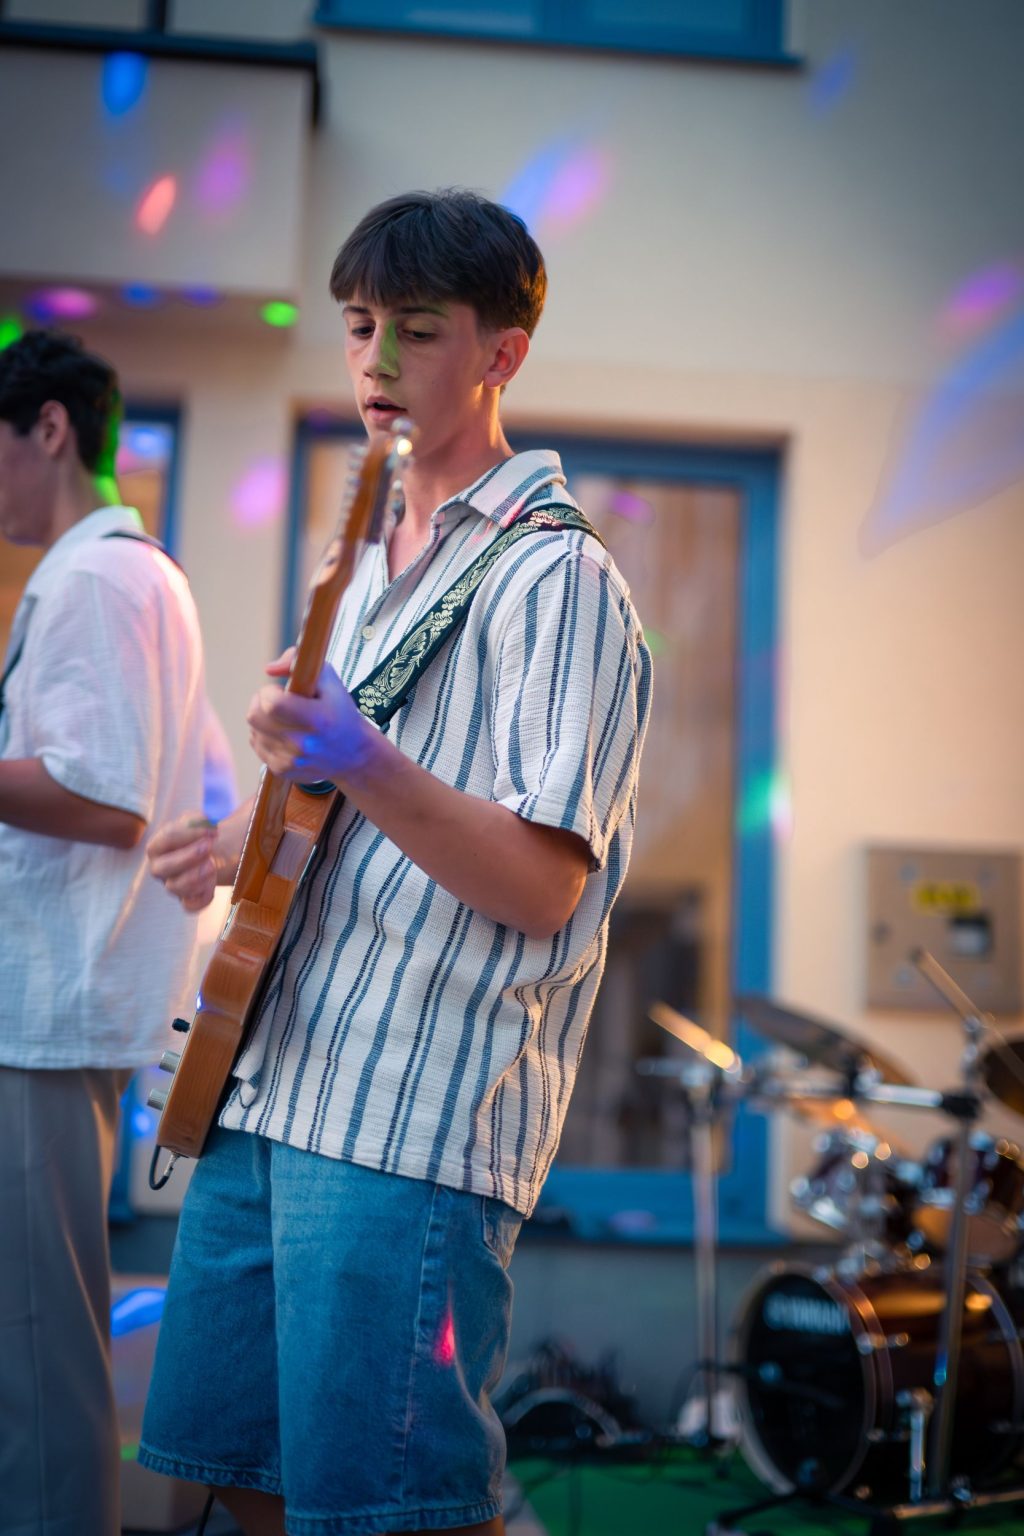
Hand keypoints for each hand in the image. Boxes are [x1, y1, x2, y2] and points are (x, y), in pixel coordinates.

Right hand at [147, 812, 219, 911]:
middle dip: (188, 857)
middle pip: (163, 868)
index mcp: (158, 846)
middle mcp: (160, 868)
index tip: (212, 829)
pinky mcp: (187, 900)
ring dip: (197, 876)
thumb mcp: (201, 822)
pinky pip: (190, 906)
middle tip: (209, 846)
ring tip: (213, 865)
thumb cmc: (202, 836)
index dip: (189, 834)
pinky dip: (203, 896)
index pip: (166, 839)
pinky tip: (212, 883)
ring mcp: (172, 885)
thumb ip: (205, 819)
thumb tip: (210, 818)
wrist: (216, 853)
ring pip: (175, 888)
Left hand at [247, 654, 376, 785]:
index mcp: (317, 719)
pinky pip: (257, 746)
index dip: (269, 692)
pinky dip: (264, 737)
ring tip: (284, 719)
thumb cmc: (340, 712)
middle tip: (277, 702)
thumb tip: (268, 669)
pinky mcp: (282, 771)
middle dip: (261, 703)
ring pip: (253, 731)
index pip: (271, 703)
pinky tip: (283, 734)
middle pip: (254, 717)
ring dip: (263, 721)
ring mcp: (291, 760)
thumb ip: (298, 662)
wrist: (354, 755)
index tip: (281, 691)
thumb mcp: (329, 679)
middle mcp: (303, 743)